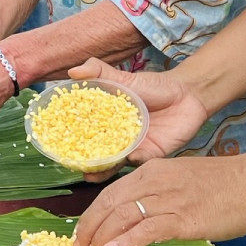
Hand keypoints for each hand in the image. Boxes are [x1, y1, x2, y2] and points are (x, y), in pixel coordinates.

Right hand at [65, 59, 211, 164]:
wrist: (188, 94)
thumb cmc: (156, 86)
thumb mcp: (126, 78)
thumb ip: (100, 72)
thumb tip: (72, 71)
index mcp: (107, 120)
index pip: (86, 132)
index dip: (72, 139)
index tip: (57, 145)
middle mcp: (118, 136)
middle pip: (98, 152)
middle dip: (86, 162)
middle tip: (74, 166)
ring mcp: (134, 146)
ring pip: (115, 162)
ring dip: (104, 169)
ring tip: (91, 175)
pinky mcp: (152, 154)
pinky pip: (140, 160)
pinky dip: (133, 159)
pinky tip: (126, 157)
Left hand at [70, 153, 245, 245]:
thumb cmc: (223, 184)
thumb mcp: (180, 180)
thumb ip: (158, 194)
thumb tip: (140, 217)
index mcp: (151, 172)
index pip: (110, 194)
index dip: (92, 216)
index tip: (82, 235)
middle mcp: (153, 182)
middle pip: (109, 205)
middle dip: (88, 230)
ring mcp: (168, 199)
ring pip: (122, 217)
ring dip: (101, 239)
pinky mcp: (183, 218)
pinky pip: (147, 229)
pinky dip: (125, 241)